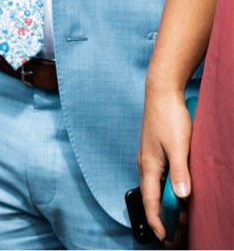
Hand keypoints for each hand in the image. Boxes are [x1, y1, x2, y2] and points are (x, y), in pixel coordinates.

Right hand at [138, 86, 193, 241]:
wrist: (162, 93)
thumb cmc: (169, 117)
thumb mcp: (178, 146)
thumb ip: (180, 172)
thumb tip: (183, 196)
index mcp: (149, 166)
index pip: (150, 200)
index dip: (157, 221)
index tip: (164, 237)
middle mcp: (147, 165)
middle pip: (154, 198)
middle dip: (165, 218)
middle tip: (177, 235)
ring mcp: (151, 158)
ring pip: (158, 188)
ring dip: (169, 205)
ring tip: (182, 220)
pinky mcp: (157, 153)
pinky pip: (161, 179)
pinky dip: (170, 192)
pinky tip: (179, 194)